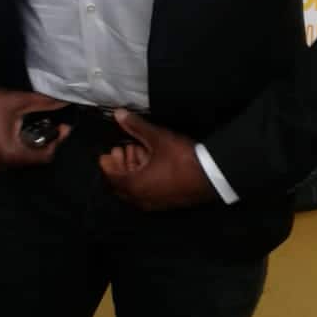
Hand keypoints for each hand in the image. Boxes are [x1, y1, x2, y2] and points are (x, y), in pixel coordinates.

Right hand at [0, 84, 71, 172]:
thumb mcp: (17, 101)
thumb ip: (44, 103)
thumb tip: (64, 102)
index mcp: (10, 155)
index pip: (44, 156)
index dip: (57, 140)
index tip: (63, 126)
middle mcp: (0, 164)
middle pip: (32, 158)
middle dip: (44, 141)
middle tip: (52, 124)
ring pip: (20, 157)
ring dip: (30, 142)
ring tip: (36, 124)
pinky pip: (7, 155)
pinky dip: (16, 144)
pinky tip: (19, 128)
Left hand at [98, 109, 217, 210]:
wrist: (211, 175)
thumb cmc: (181, 158)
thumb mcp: (157, 138)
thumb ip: (136, 126)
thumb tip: (119, 114)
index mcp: (134, 185)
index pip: (111, 177)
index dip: (107, 164)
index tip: (105, 154)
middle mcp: (141, 198)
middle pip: (121, 184)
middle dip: (120, 166)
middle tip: (120, 150)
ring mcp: (154, 202)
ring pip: (135, 188)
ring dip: (132, 170)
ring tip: (137, 151)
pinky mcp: (166, 202)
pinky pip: (147, 192)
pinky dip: (143, 178)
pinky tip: (151, 163)